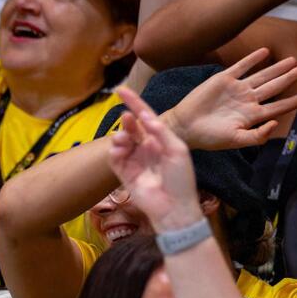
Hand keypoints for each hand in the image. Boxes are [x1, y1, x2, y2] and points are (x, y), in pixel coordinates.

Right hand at [110, 88, 203, 230]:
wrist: (174, 208)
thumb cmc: (181, 179)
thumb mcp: (177, 150)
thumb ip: (161, 132)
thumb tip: (145, 116)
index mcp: (161, 141)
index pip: (146, 118)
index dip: (134, 103)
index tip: (121, 90)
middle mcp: (147, 149)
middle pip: (132, 128)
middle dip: (127, 121)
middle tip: (125, 117)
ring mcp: (135, 161)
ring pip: (122, 141)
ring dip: (120, 136)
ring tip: (123, 138)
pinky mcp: (124, 174)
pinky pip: (114, 158)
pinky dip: (114, 151)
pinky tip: (119, 149)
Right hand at [165, 47, 296, 149]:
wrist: (185, 126)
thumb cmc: (208, 137)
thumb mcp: (235, 140)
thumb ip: (257, 136)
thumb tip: (276, 124)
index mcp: (252, 116)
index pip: (279, 107)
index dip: (294, 101)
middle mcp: (247, 100)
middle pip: (274, 87)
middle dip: (290, 79)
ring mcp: (236, 89)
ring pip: (262, 75)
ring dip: (277, 68)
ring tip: (292, 60)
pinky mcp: (223, 80)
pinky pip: (241, 66)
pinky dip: (253, 59)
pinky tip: (264, 52)